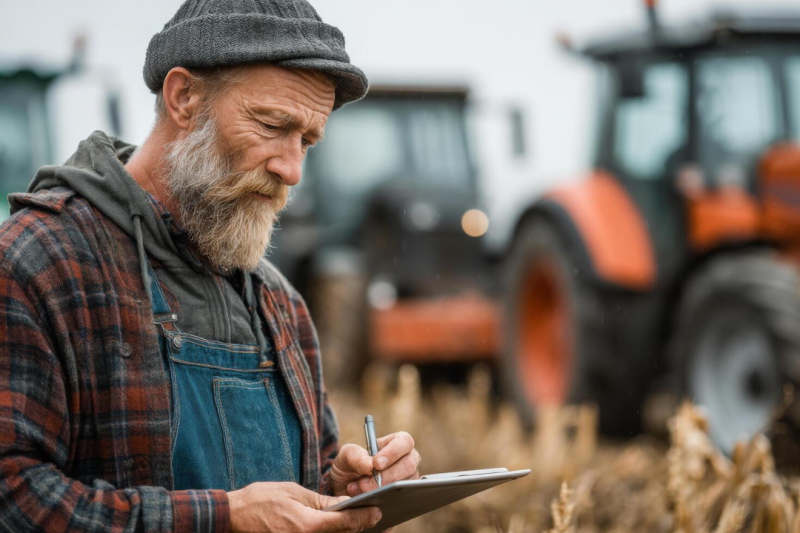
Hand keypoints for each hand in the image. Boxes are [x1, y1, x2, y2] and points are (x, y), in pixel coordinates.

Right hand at [228, 481, 380, 531]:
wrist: (233, 517)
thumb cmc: (262, 500)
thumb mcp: (295, 493)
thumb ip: (323, 501)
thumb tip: (347, 503)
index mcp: (309, 525)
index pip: (346, 523)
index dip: (365, 517)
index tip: (378, 511)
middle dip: (360, 527)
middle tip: (377, 518)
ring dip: (347, 532)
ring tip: (361, 523)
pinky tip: (340, 527)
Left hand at [328, 431, 421, 496]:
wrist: (344, 491)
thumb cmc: (349, 467)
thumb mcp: (345, 456)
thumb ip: (354, 455)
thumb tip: (369, 465)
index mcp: (395, 443)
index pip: (404, 441)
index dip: (393, 452)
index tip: (376, 464)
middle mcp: (406, 460)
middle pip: (409, 465)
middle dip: (385, 476)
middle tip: (364, 484)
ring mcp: (408, 479)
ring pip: (407, 484)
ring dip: (382, 489)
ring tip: (360, 492)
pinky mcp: (406, 496)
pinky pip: (403, 499)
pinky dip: (386, 500)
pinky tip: (370, 501)